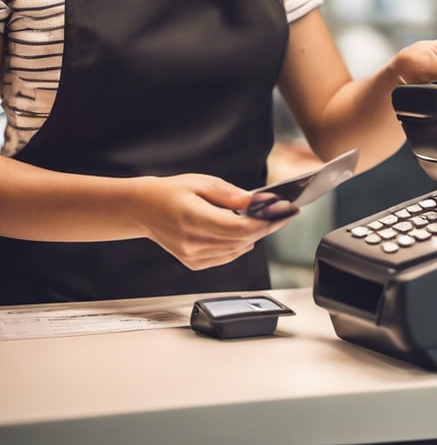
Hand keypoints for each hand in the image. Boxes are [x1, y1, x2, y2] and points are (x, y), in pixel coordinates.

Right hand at [132, 173, 298, 269]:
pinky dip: (239, 246)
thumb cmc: (170, 192)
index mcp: (195, 219)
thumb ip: (228, 194)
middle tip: (283, 214)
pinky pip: (225, 257)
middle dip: (266, 227)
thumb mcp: (200, 182)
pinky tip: (244, 234)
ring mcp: (192, 256)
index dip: (267, 223)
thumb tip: (253, 202)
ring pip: (236, 250)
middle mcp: (193, 242)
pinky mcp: (193, 263)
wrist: (143, 209)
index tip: (285, 214)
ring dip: (253, 236)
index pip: (240, 229)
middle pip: (242, 240)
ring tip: (264, 220)